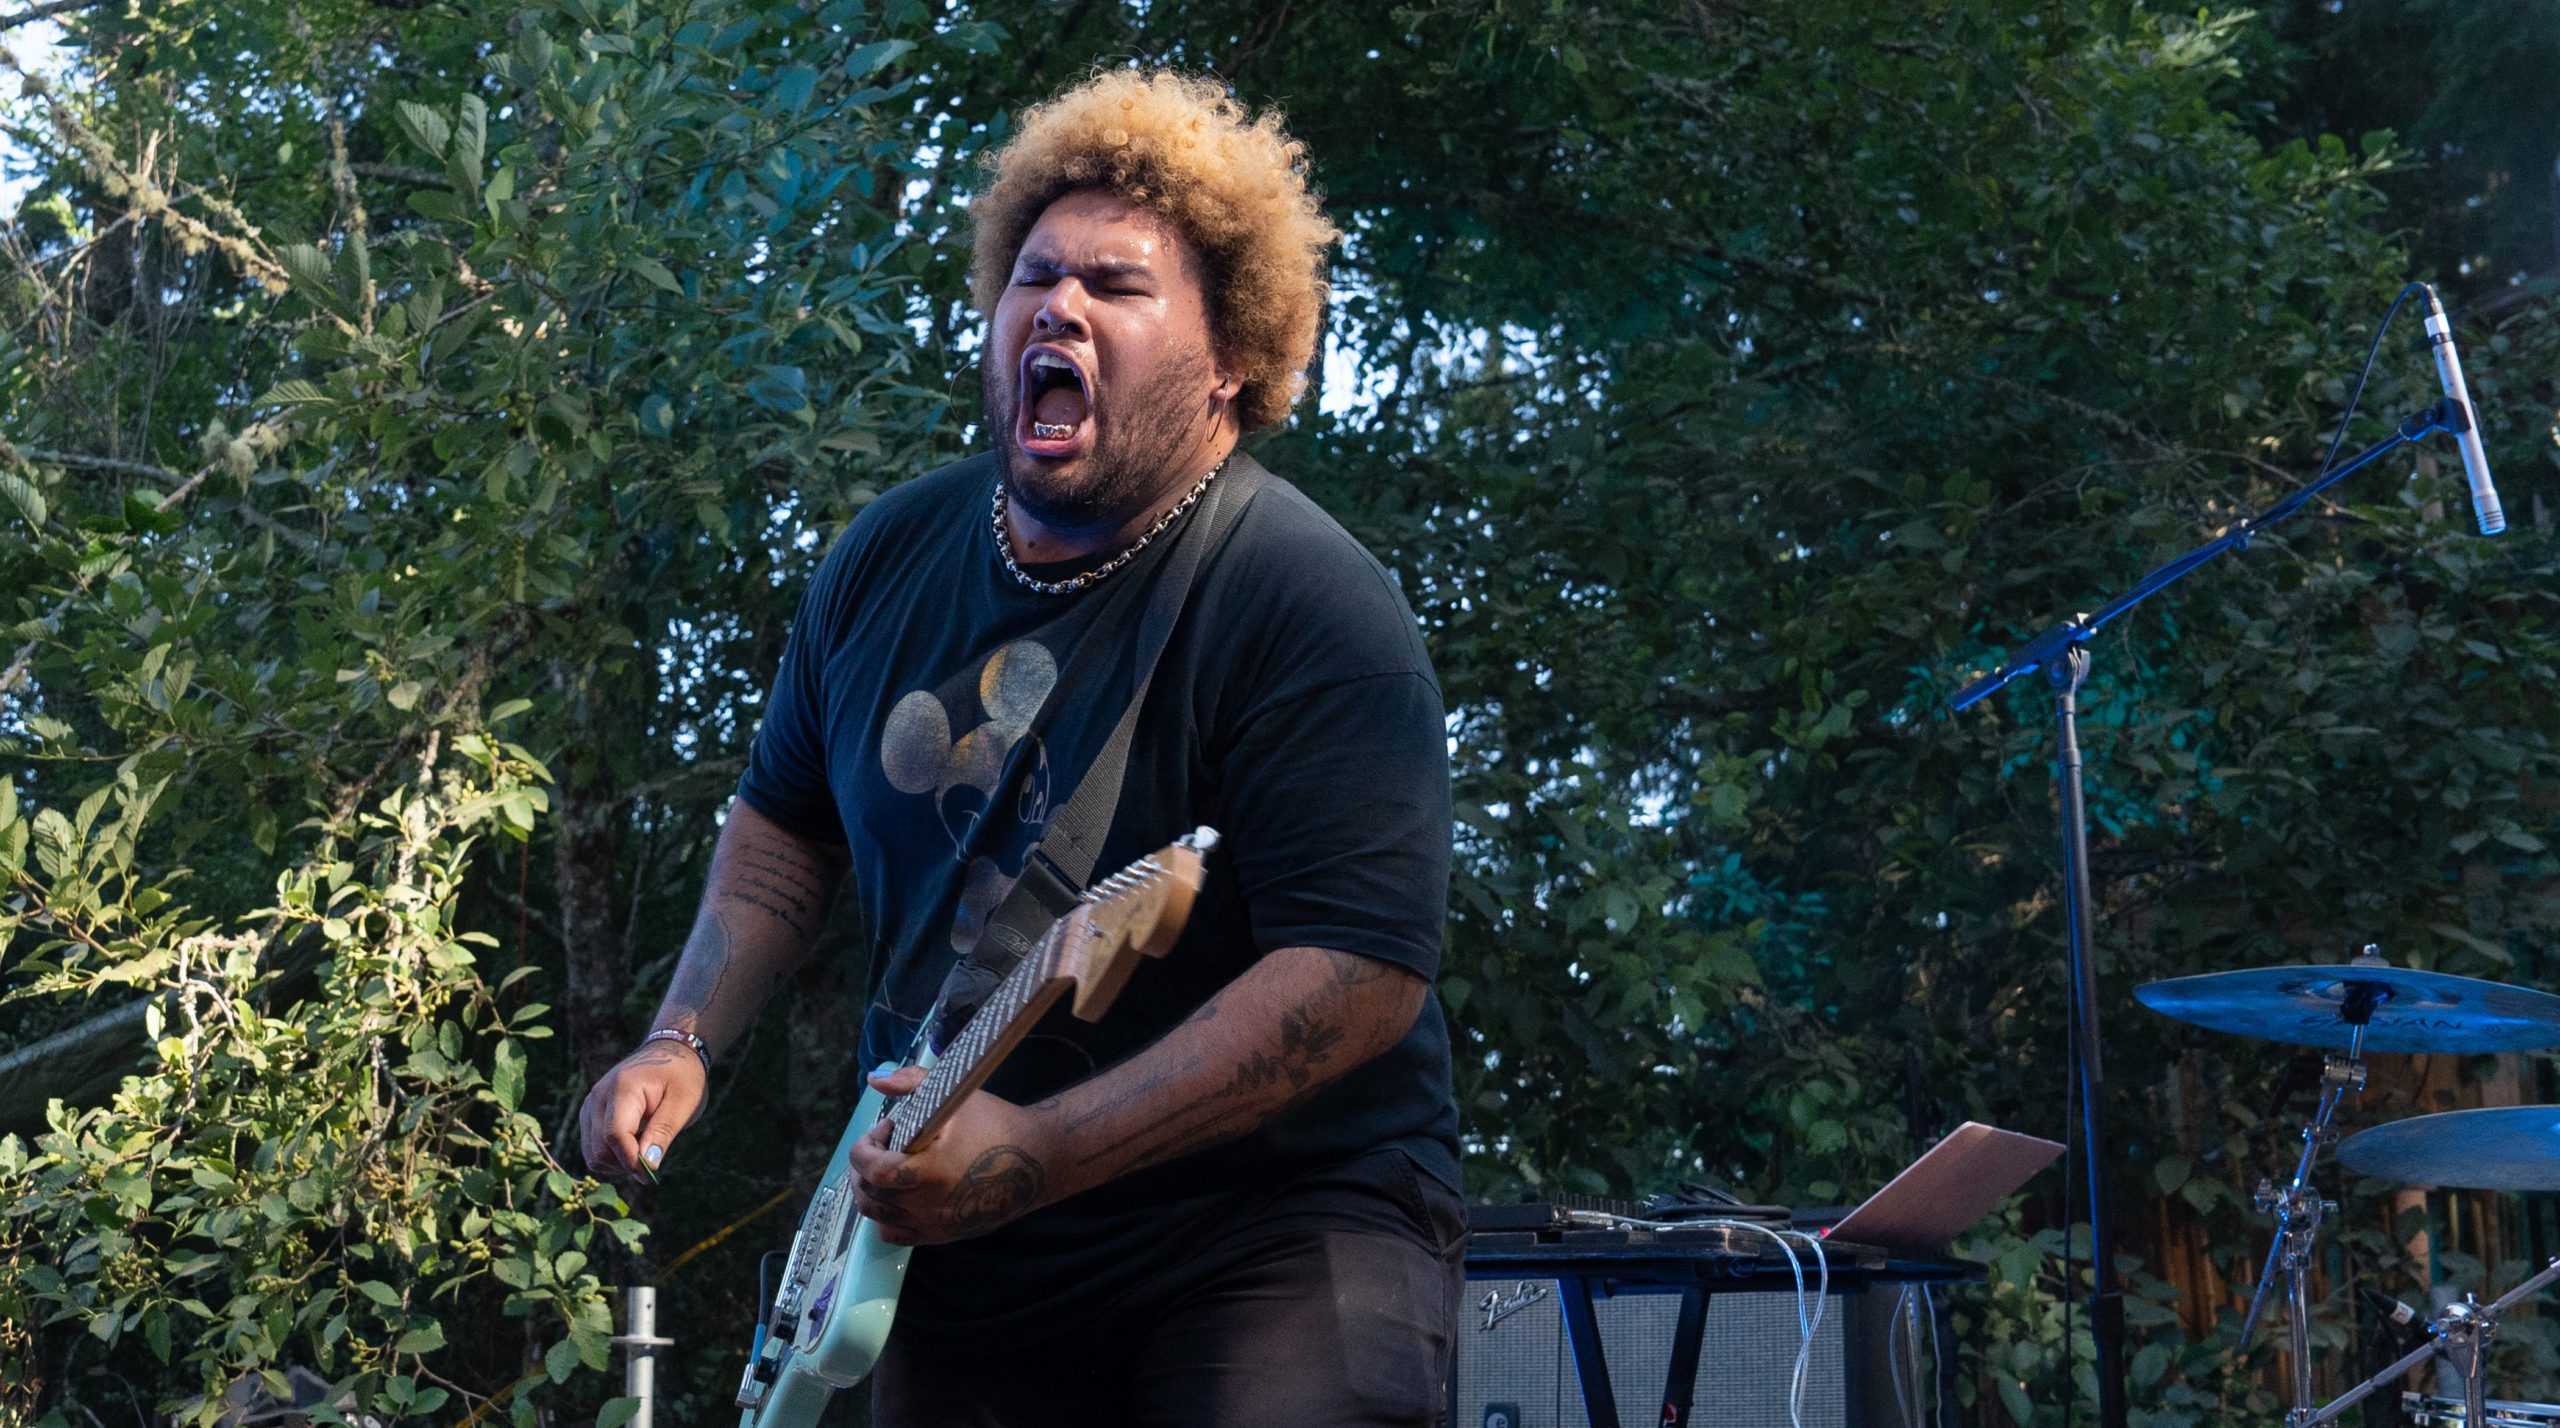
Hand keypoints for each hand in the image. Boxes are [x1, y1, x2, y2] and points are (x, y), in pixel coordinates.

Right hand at [578, 1039, 706, 1184]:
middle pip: (600, 1148)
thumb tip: (646, 1165)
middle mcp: (598, 1096)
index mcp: (623, 1088)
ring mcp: (590, 1104)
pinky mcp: (590, 1113)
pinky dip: (611, 1155)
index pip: (615, 1135)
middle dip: (625, 1164)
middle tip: (652, 1160)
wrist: (670, 1053)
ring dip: (617, 1162)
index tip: (650, 1175)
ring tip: (645, 1147)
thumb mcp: (684, 1103)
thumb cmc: (682, 1077)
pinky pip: (592, 1147)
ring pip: (592, 1152)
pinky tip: (634, 1144)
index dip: (631, 1161)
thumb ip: (663, 1132)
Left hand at [846, 1066, 1063, 1245]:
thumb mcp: (955, 1096)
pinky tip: (899, 1193)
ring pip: (878, 1216)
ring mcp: (934, 1224)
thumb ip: (911, 1083)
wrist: (1037, 1161)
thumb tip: (875, 1079)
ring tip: (888, 1167)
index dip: (865, 1148)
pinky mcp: (942, 1235)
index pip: (874, 1170)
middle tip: (885, 1144)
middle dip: (866, 1165)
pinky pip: (895, 1234)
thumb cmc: (996, 1124)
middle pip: (870, 1194)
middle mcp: (929, 1205)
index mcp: (930, 1172)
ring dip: (872, 1190)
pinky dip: (887, 1215)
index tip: (884, 1129)